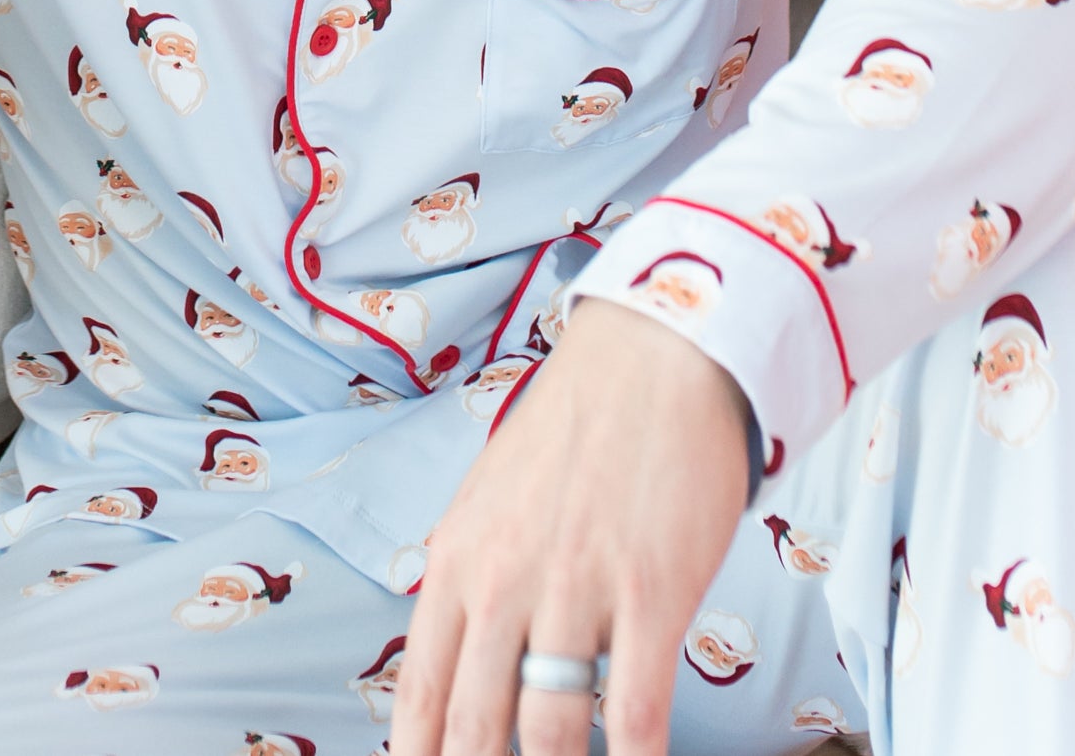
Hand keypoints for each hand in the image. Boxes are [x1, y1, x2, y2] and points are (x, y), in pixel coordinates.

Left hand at [393, 296, 750, 755]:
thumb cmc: (573, 427)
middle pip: (477, 727)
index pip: (421, 693)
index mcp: (457, 559)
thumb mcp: (490, 498)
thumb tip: (455, 661)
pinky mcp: (650, 592)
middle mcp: (503, 581)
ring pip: (552, 732)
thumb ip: (470, 579)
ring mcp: (575, 589)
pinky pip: (637, 710)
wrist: (652, 356)